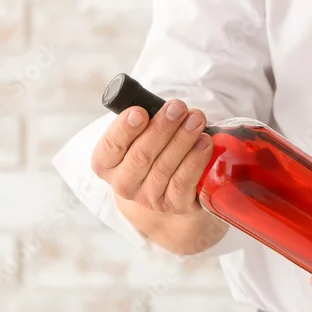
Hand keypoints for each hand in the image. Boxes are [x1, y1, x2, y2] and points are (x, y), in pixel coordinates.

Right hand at [91, 100, 212, 215]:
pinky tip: (205, 143)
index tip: (140, 112)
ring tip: (196, 120)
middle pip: (141, 155)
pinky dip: (195, 160)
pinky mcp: (174, 205)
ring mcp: (148, 197)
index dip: (125, 129)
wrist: (169, 188)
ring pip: (165, 167)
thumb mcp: (139, 134)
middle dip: (162, 128)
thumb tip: (166, 107)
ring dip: (183, 139)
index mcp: (106, 163)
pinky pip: (184, 182)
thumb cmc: (153, 150)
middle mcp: (123, 183)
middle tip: (178, 107)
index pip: (110, 145)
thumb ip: (145, 120)